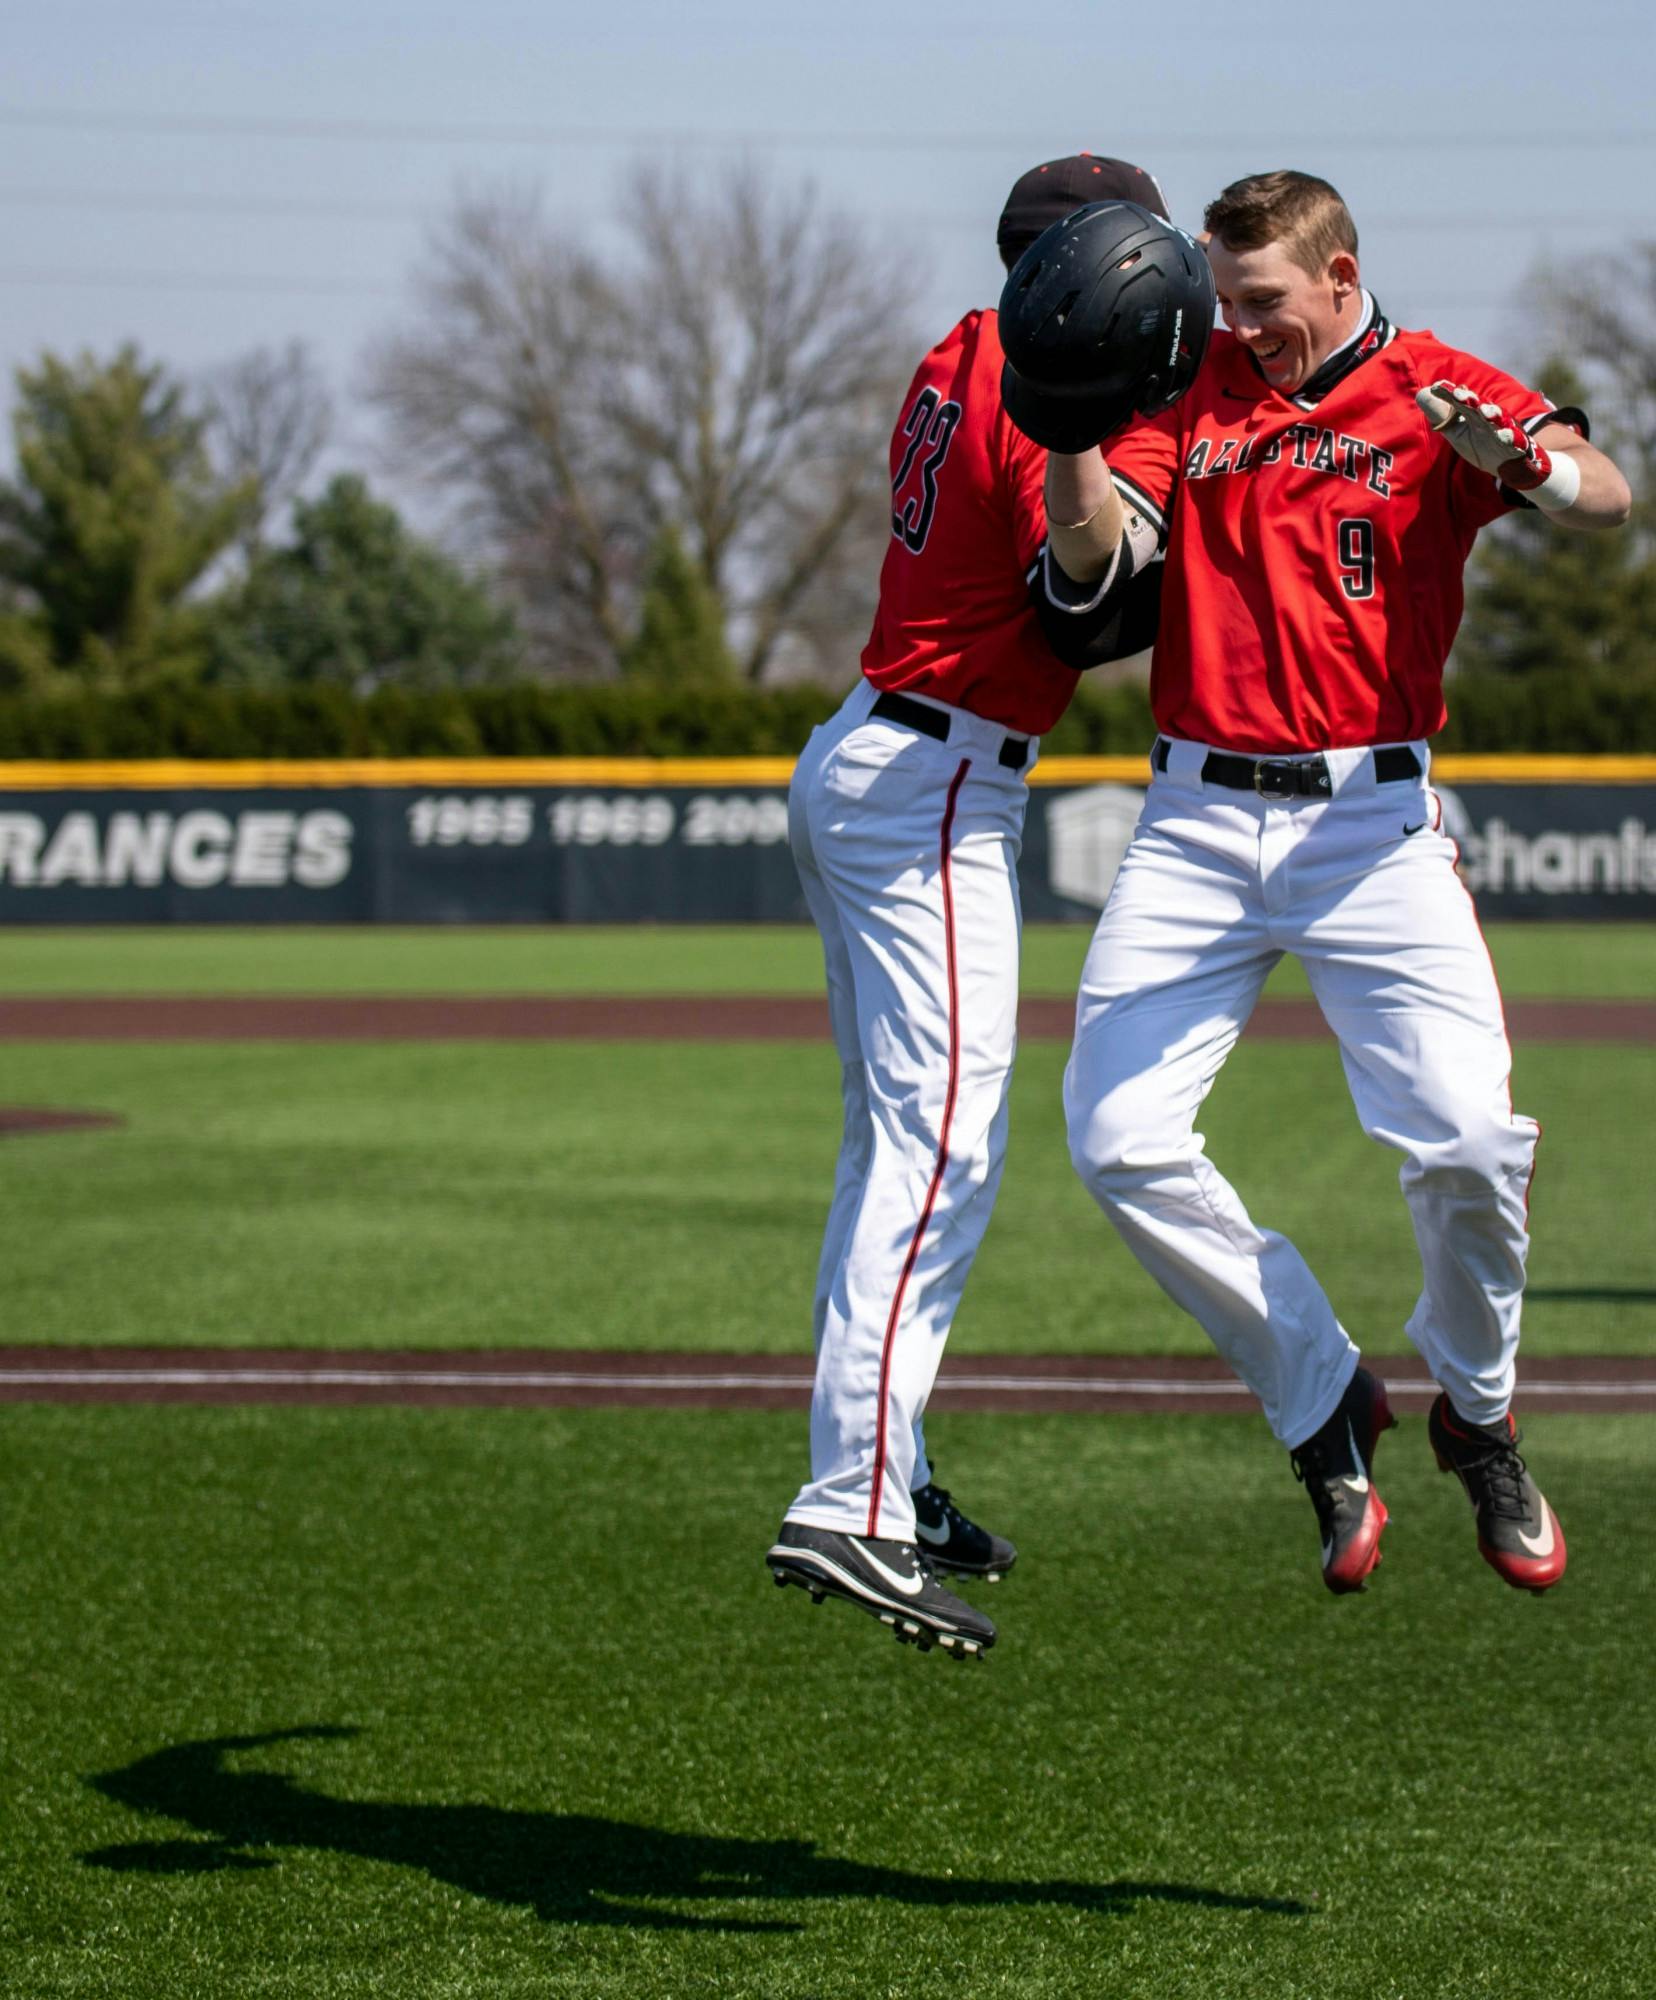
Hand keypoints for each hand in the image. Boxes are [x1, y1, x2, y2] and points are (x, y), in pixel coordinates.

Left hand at [1414, 381, 1552, 490]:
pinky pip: (1514, 440)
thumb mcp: (1456, 433)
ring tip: (1484, 411)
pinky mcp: (1516, 444)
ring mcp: (1503, 430)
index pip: (1461, 402)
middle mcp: (1489, 418)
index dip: (1450, 394)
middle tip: (1458, 393)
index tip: (1438, 387)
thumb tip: (1422, 393)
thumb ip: (1441, 417)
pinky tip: (1504, 436)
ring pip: (1498, 419)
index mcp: (1473, 415)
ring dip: (1492, 413)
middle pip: (1478, 406)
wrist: (1507, 465)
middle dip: (1470, 399)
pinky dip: (1510, 437)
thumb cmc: (1481, 445)